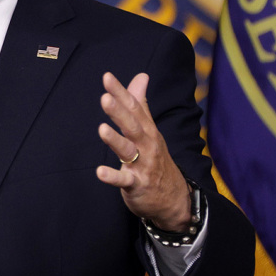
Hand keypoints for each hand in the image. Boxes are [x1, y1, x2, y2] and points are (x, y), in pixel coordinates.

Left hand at [95, 72, 190, 231]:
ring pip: (128, 151)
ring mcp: (142, 165)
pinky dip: (112, 177)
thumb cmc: (156, 159)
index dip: (120, 93)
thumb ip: (141, 104)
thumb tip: (141, 76)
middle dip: (119, 112)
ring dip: (115, 140)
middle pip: (132, 126)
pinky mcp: (137, 185)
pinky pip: (124, 181)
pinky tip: (100, 171)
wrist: (175, 199)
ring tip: (102, 129)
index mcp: (147, 130)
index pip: (134, 108)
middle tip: (105, 98)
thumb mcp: (150, 130)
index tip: (107, 77)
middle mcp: (146, 145)